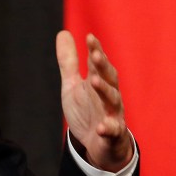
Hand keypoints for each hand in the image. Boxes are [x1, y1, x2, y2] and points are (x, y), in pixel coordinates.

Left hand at [56, 31, 133, 171]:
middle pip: (109, 78)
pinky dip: (109, 128)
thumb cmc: (87, 110)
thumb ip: (69, 62)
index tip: (89, 37)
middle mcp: (109, 96)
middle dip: (102, 66)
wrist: (98, 143)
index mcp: (99, 82)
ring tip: (94, 81)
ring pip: (113, 101)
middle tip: (94, 55)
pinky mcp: (113, 134)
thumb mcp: (73, 85)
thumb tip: (63, 32)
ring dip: (104, 91)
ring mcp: (113, 114)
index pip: (98, 64)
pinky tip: (103, 127)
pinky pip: (113, 131)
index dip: (95, 50)